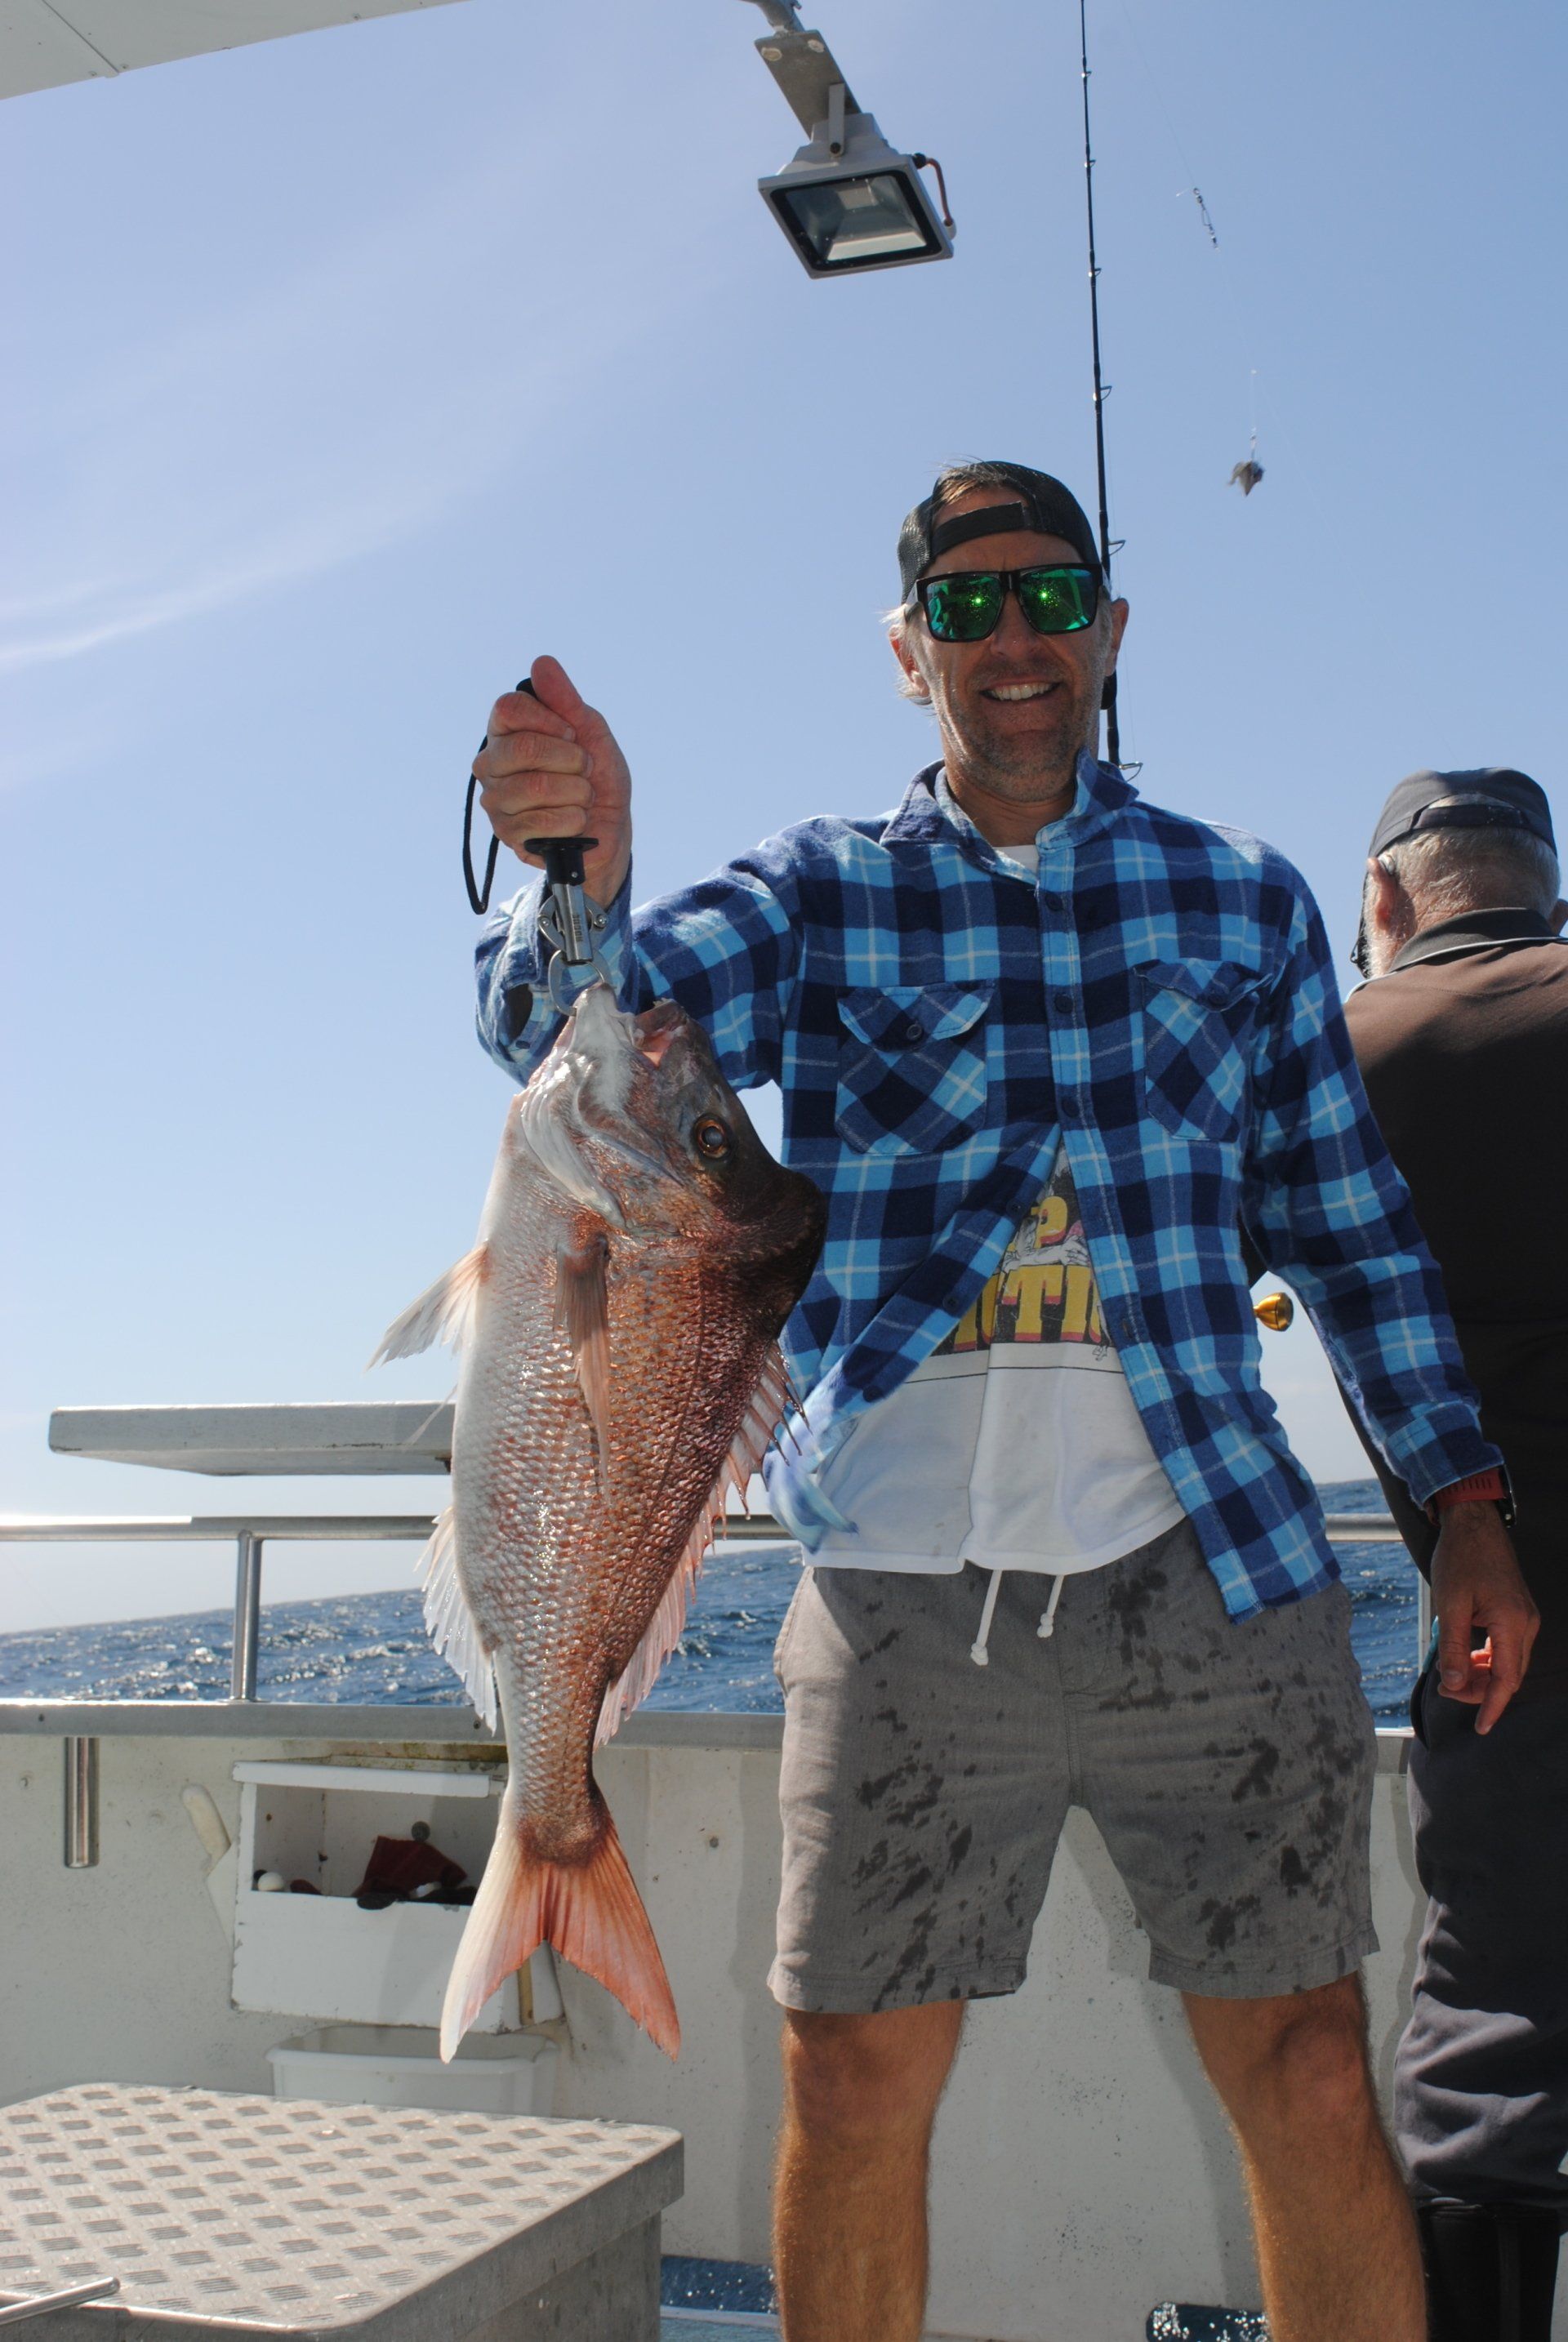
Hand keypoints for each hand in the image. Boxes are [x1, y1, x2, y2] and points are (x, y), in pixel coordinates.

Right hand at [473, 656, 631, 906]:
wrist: (609, 828)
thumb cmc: (596, 776)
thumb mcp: (590, 732)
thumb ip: (566, 700)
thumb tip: (542, 663)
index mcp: (506, 731)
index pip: (509, 708)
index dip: (550, 720)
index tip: (573, 735)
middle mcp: (492, 762)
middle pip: (523, 747)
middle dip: (571, 760)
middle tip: (584, 769)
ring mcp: (495, 799)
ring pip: (535, 787)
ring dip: (576, 793)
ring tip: (582, 797)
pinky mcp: (506, 834)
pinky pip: (539, 821)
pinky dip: (571, 820)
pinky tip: (576, 821)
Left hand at [1429, 1503, 1538, 1732]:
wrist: (1473, 1523)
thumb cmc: (1460, 1559)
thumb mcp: (1450, 1604)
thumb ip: (1454, 1646)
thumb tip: (1455, 1683)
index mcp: (1513, 1623)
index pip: (1506, 1679)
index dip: (1492, 1706)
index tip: (1481, 1728)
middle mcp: (1526, 1623)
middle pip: (1508, 1674)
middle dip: (1479, 1690)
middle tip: (1446, 1689)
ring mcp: (1525, 1617)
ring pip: (1507, 1663)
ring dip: (1482, 1675)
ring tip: (1451, 1677)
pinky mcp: (1517, 1612)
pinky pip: (1506, 1647)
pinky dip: (1486, 1659)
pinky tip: (1465, 1659)